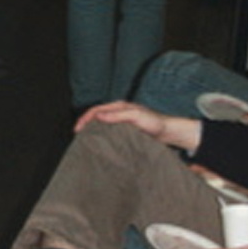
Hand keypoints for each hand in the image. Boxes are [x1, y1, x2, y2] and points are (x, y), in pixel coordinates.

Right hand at [73, 101, 202, 150]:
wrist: (170, 132)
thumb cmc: (155, 123)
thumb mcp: (136, 116)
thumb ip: (118, 116)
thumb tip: (98, 117)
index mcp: (119, 106)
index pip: (95, 110)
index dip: (84, 119)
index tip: (78, 130)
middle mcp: (119, 111)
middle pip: (96, 116)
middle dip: (85, 124)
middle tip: (78, 136)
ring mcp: (122, 120)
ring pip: (102, 123)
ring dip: (93, 130)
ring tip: (86, 139)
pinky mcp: (126, 129)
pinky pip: (109, 130)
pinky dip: (101, 135)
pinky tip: (101, 142)